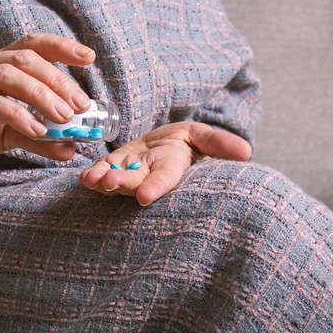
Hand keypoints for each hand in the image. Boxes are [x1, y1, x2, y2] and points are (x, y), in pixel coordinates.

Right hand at [0, 33, 95, 173]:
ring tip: (63, 117)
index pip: (32, 45)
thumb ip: (40, 139)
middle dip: (57, 80)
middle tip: (80, 105)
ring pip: (7, 76)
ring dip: (40, 95)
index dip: (61, 47)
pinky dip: (16, 114)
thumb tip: (72, 146)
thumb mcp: (10, 135)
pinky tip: (35, 129)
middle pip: (25, 59)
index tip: (89, 57)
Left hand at [79, 122, 251, 205]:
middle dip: (123, 184)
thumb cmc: (184, 142)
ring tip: (94, 180)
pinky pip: (102, 172)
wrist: (160, 145)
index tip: (144, 195)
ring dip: (104, 181)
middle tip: (111, 183)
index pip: (165, 179)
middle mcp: (148, 176)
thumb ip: (219, 144)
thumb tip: (247, 152)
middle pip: (135, 182)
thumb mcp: (202, 136)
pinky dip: (93, 175)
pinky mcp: (112, 167)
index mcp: (172, 169)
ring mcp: (128, 173)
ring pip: (115, 180)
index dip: (156, 187)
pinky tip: (85, 177)